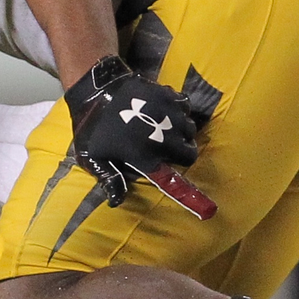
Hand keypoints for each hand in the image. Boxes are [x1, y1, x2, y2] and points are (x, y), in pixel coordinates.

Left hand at [65, 55, 215, 218]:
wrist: (94, 90)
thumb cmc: (92, 127)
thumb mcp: (94, 157)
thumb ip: (110, 179)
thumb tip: (116, 202)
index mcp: (144, 157)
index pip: (174, 179)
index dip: (190, 195)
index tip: (206, 208)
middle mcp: (161, 137)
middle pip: (190, 151)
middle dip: (184, 152)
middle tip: (170, 149)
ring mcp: (167, 114)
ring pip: (190, 127)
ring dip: (183, 130)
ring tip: (168, 129)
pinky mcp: (167, 94)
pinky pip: (185, 105)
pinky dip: (180, 109)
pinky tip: (167, 110)